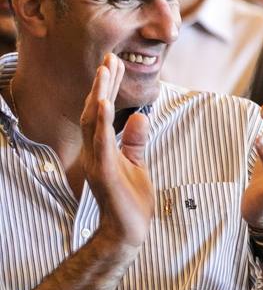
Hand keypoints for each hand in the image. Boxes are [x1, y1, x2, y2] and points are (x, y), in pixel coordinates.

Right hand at [81, 55, 152, 251]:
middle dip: (103, 84)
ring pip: (94, 122)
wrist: (127, 232)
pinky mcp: (104, 172)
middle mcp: (95, 151)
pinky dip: (104, 123)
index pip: (103, 112)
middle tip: (110, 58)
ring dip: (100, 95)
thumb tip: (140, 117)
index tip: (115, 64)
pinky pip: (101, 143)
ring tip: (105, 71)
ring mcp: (97, 161)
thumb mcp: (137, 164)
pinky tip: (106, 105)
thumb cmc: (131, 201)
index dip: (108, 88)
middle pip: (95, 110)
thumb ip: (135, 141)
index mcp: (103, 148)